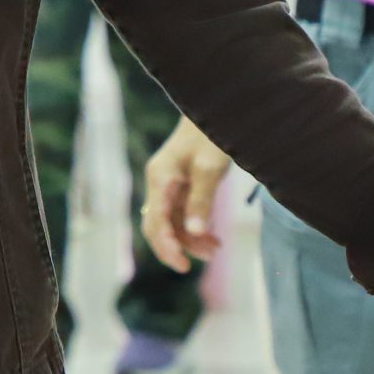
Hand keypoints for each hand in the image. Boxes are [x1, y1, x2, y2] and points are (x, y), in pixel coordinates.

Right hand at [140, 119, 231, 270]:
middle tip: (203, 259)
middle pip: (159, 226)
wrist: (215, 108)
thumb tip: (194, 233)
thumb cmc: (212, 134)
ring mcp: (168, 184)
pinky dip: (195, 228)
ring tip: (216, 249)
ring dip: (190, 239)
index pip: (156, 222)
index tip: (184, 266)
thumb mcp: (210, 168)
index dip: (167, 247)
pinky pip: (181, 214)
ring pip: (172, 222)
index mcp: (160, 178)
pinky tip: (213, 238)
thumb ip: (201, 201)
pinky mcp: (180, 185)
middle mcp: (159, 183)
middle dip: (178, 246)